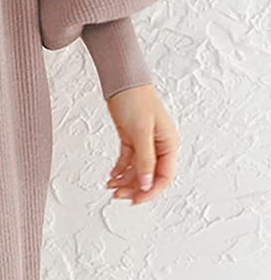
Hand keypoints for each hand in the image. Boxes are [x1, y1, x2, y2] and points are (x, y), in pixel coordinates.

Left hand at [104, 83, 178, 204]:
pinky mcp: (131, 136)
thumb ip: (145, 159)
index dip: (150, 191)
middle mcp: (158, 145)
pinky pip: (128, 158)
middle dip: (135, 187)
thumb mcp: (141, 131)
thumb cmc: (135, 98)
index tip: (136, 200)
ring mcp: (144, 141)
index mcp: (168, 144)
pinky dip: (120, 168)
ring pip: (137, 168)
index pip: (163, 176)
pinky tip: (112, 175)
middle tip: (118, 196)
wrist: (121, 79)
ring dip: (125, 179)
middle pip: (149, 175)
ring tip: (111, 187)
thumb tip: (147, 184)